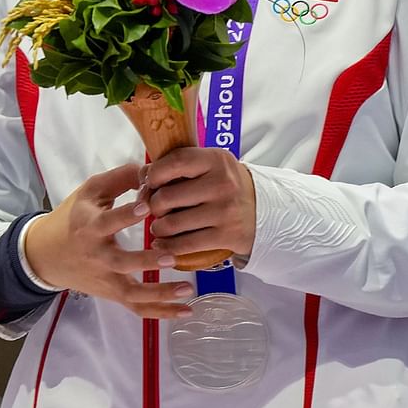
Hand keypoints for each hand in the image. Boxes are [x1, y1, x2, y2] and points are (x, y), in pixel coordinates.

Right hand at [22, 161, 189, 318]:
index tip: (148, 207)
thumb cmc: (73, 217)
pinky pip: (136, 308)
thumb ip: (120, 178)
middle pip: (121, 263)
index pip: (108, 222)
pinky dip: (160, 312)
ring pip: (131, 293)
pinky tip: (186, 310)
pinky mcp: (112, 293)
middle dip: (146, 262)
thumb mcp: (89, 192)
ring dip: (159, 293)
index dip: (126, 215)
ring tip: (187, 289)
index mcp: (90, 228)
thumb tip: (152, 170)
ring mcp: (105, 279)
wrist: (44, 255)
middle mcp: (97, 256)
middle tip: (172, 257)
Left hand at [142, 147, 257, 257]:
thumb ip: (180, 165)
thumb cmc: (227, 187)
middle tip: (157, 209)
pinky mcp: (226, 235)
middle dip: (153, 206)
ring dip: (158, 228)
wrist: (264, 211)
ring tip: (161, 226)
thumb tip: (142, 176)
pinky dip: (167, 247)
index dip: (153, 174)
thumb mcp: (211, 165)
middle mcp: (223, 184)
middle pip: (165, 197)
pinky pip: (183, 245)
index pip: (174, 162)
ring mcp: (225, 211)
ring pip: (170, 224)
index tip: (151, 183)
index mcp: (217, 160)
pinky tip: (164, 243)